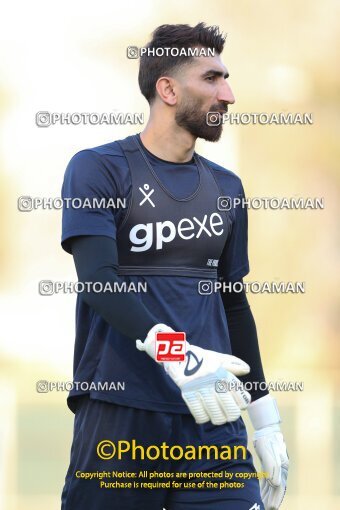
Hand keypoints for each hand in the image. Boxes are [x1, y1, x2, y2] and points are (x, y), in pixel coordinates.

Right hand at [136, 324, 250, 424]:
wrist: (178, 355)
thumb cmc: (200, 358)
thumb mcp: (218, 358)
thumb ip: (233, 364)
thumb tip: (247, 370)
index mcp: (223, 373)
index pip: (240, 396)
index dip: (242, 403)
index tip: (239, 404)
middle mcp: (214, 383)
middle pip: (231, 410)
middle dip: (232, 414)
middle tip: (229, 413)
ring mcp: (201, 390)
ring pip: (216, 415)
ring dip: (219, 418)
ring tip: (218, 415)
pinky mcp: (188, 395)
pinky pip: (200, 414)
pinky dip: (204, 418)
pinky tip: (205, 414)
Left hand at [248, 396, 288, 509]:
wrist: (266, 428)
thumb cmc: (267, 439)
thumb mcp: (268, 452)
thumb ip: (272, 467)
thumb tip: (275, 484)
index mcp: (282, 467)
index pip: (280, 486)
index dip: (275, 497)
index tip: (271, 507)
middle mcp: (280, 469)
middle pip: (276, 487)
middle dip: (271, 498)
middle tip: (266, 508)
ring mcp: (275, 467)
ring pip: (271, 484)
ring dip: (267, 494)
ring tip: (262, 503)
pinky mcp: (269, 464)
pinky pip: (267, 478)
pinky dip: (264, 487)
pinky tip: (260, 492)